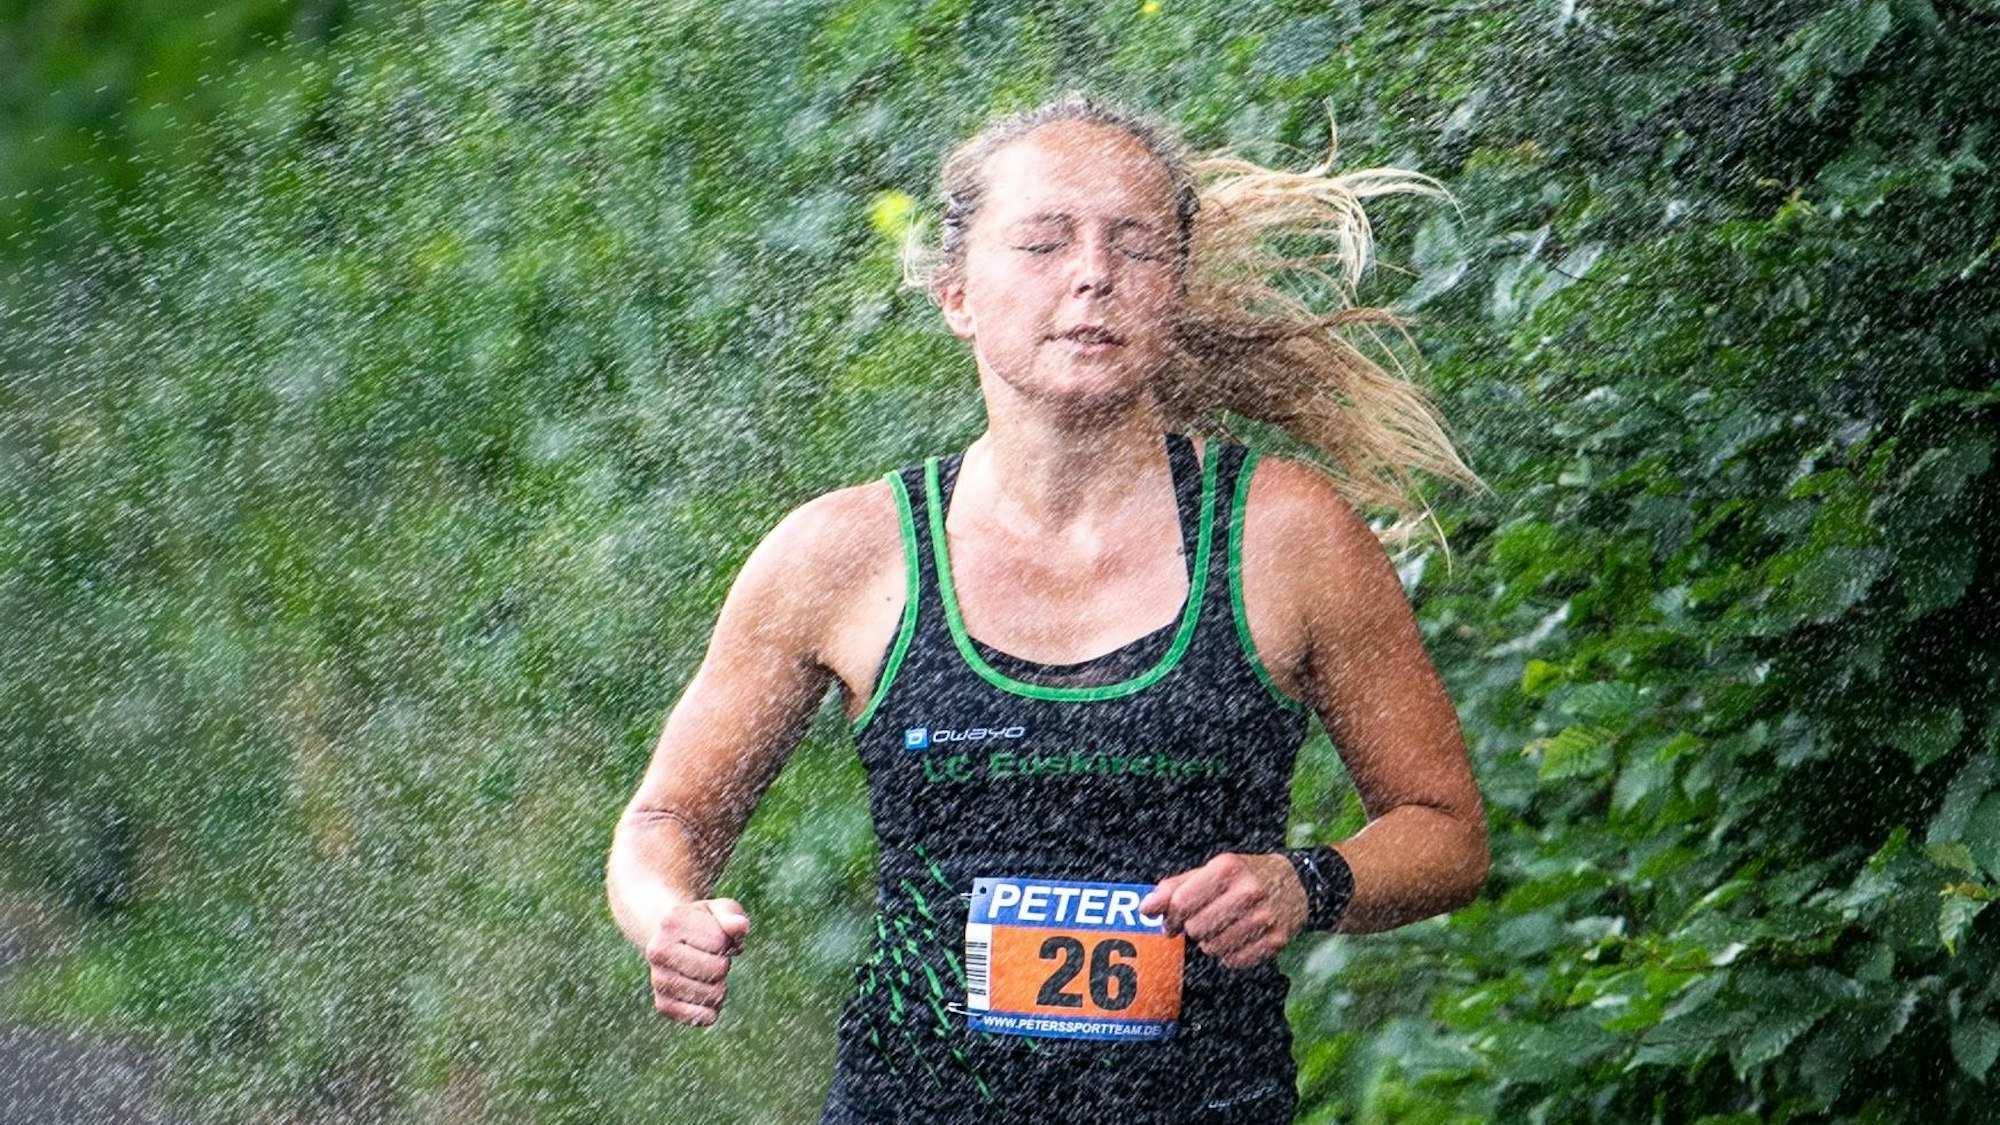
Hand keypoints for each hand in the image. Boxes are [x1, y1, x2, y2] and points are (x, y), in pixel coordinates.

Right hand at [644, 898, 749, 1025]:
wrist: (673, 940)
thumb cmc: (704, 923)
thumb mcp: (718, 910)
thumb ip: (731, 915)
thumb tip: (740, 927)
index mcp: (671, 922)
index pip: (719, 942)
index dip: (725, 940)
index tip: (713, 935)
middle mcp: (657, 951)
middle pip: (717, 970)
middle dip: (724, 964)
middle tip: (712, 957)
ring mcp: (657, 979)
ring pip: (710, 995)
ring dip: (720, 987)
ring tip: (707, 974)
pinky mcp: (662, 1004)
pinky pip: (697, 1017)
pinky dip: (710, 1011)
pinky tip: (706, 997)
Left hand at [1139, 853, 1306, 969]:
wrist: (1297, 885)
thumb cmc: (1245, 876)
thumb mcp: (1212, 871)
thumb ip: (1175, 887)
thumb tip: (1146, 908)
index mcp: (1228, 868)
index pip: (1181, 903)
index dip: (1168, 916)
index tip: (1169, 919)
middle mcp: (1249, 891)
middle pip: (1195, 928)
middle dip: (1192, 928)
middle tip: (1203, 919)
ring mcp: (1265, 918)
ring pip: (1212, 948)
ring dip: (1210, 942)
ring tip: (1223, 926)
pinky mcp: (1276, 941)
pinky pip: (1233, 961)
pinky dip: (1229, 954)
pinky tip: (1238, 937)